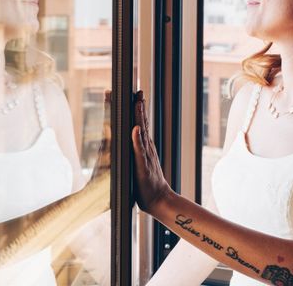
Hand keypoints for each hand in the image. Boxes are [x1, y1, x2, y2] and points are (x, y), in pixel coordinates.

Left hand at [132, 91, 171, 215]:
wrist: (158, 200)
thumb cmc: (146, 182)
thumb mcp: (139, 162)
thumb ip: (137, 149)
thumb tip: (134, 135)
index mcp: (143, 147)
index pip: (138, 123)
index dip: (137, 109)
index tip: (135, 93)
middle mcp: (146, 148)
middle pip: (141, 123)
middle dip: (139, 106)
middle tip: (138, 91)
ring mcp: (145, 156)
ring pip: (141, 133)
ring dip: (139, 117)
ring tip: (138, 103)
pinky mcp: (142, 167)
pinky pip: (139, 152)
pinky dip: (137, 141)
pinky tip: (135, 130)